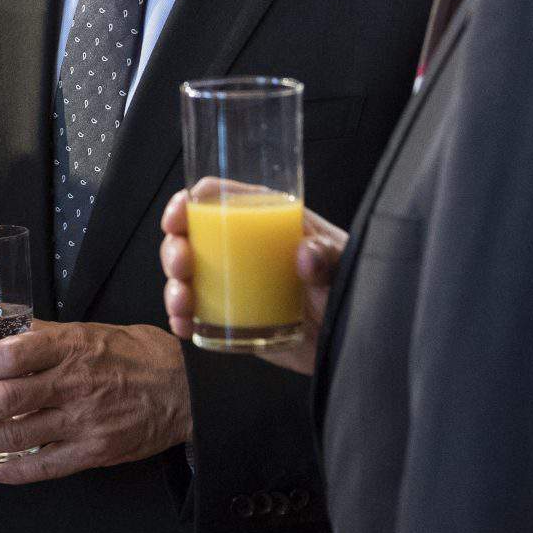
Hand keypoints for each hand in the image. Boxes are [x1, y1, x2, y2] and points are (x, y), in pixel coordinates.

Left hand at [0, 321, 190, 483]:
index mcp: (69, 347)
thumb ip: (33, 333)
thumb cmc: (125, 353)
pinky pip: (49, 465)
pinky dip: (17, 472)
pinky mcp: (95, 451)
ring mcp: (85, 421)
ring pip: (21, 435)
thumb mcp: (82, 331)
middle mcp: (74, 384)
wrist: (181, 388)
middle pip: (8, 398)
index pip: (15, 354)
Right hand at [159, 182, 346, 376]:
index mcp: (262, 217)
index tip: (178, 219)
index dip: (187, 203)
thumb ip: (329, 254)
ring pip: (186, 277)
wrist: (358, 335)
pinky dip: (182, 318)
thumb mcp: (345, 261)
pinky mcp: (233, 317)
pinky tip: (183, 326)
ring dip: (174, 287)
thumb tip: (304, 255)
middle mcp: (241, 247)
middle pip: (191, 237)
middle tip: (181, 266)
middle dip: (174, 250)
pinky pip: (197, 314)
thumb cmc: (352, 283)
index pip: (214, 197)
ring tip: (183, 304)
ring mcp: (233, 283)